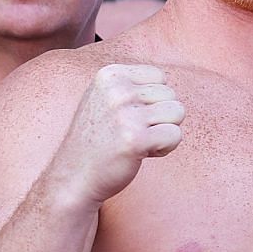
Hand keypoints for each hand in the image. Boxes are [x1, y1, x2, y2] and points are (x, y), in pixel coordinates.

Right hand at [50, 64, 184, 206]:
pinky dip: (164, 148)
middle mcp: (116, 90)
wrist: (74, 176)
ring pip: (177, 112)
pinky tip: (141, 153)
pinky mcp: (135, 138)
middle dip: (160, 117)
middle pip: (171, 94)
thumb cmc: (98, 139)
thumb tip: (164, 78)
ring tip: (137, 141)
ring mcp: (125, 114)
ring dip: (163, 131)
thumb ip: (131, 84)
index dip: (152, 100)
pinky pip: (175, 135)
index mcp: (109, 75)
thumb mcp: (105, 98)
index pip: (159, 76)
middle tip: (132, 132)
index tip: (130, 116)